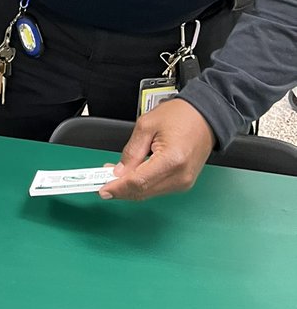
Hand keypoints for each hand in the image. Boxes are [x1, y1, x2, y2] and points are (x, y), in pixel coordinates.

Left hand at [99, 99, 214, 201]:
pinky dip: (143, 184)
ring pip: (149, 193)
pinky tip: (132, 175)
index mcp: (172, 160)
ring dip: (130, 187)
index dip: (117, 187)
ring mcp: (184, 182)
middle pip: (143, 192)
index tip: (103, 188)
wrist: (206, 115)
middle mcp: (180, 176)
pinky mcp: (184, 182)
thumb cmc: (182, 116)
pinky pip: (157, 188)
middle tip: (102, 181)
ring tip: (115, 173)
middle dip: (121, 188)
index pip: (138, 182)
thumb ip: (131, 151)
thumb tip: (119, 171)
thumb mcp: (147, 125)